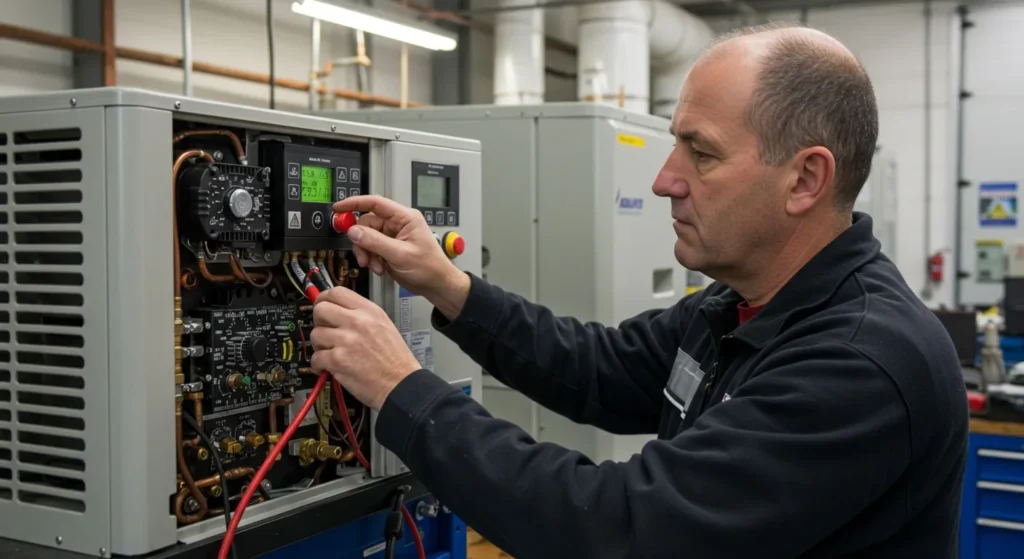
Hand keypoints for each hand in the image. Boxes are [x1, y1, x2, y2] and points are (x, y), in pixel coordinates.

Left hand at [310, 286, 421, 410]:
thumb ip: (361, 315)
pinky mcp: (338, 360)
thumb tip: (336, 311)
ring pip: (315, 334)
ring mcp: (346, 340)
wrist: (401, 384)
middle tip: (326, 332)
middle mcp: (357, 322)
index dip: (323, 299)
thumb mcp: (384, 325)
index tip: (321, 306)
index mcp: (369, 311)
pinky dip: (319, 365)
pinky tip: (329, 367)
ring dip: (320, 346)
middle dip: (319, 322)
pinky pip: (315, 357)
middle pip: (320, 310)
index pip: (336, 292)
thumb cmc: (395, 359)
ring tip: (332, 353)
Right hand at [333, 195, 469, 319]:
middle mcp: (397, 224)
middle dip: (362, 241)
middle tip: (364, 256)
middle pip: (367, 224)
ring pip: (366, 238)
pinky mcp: (388, 248)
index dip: (355, 203)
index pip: (375, 203)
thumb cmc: (430, 267)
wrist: (436, 285)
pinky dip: (371, 259)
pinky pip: (371, 248)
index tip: (339, 208)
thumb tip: (354, 231)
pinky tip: (380, 268)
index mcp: (405, 218)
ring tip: (375, 266)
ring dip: (367, 253)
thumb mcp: (400, 254)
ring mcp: (392, 236)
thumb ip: (375, 242)